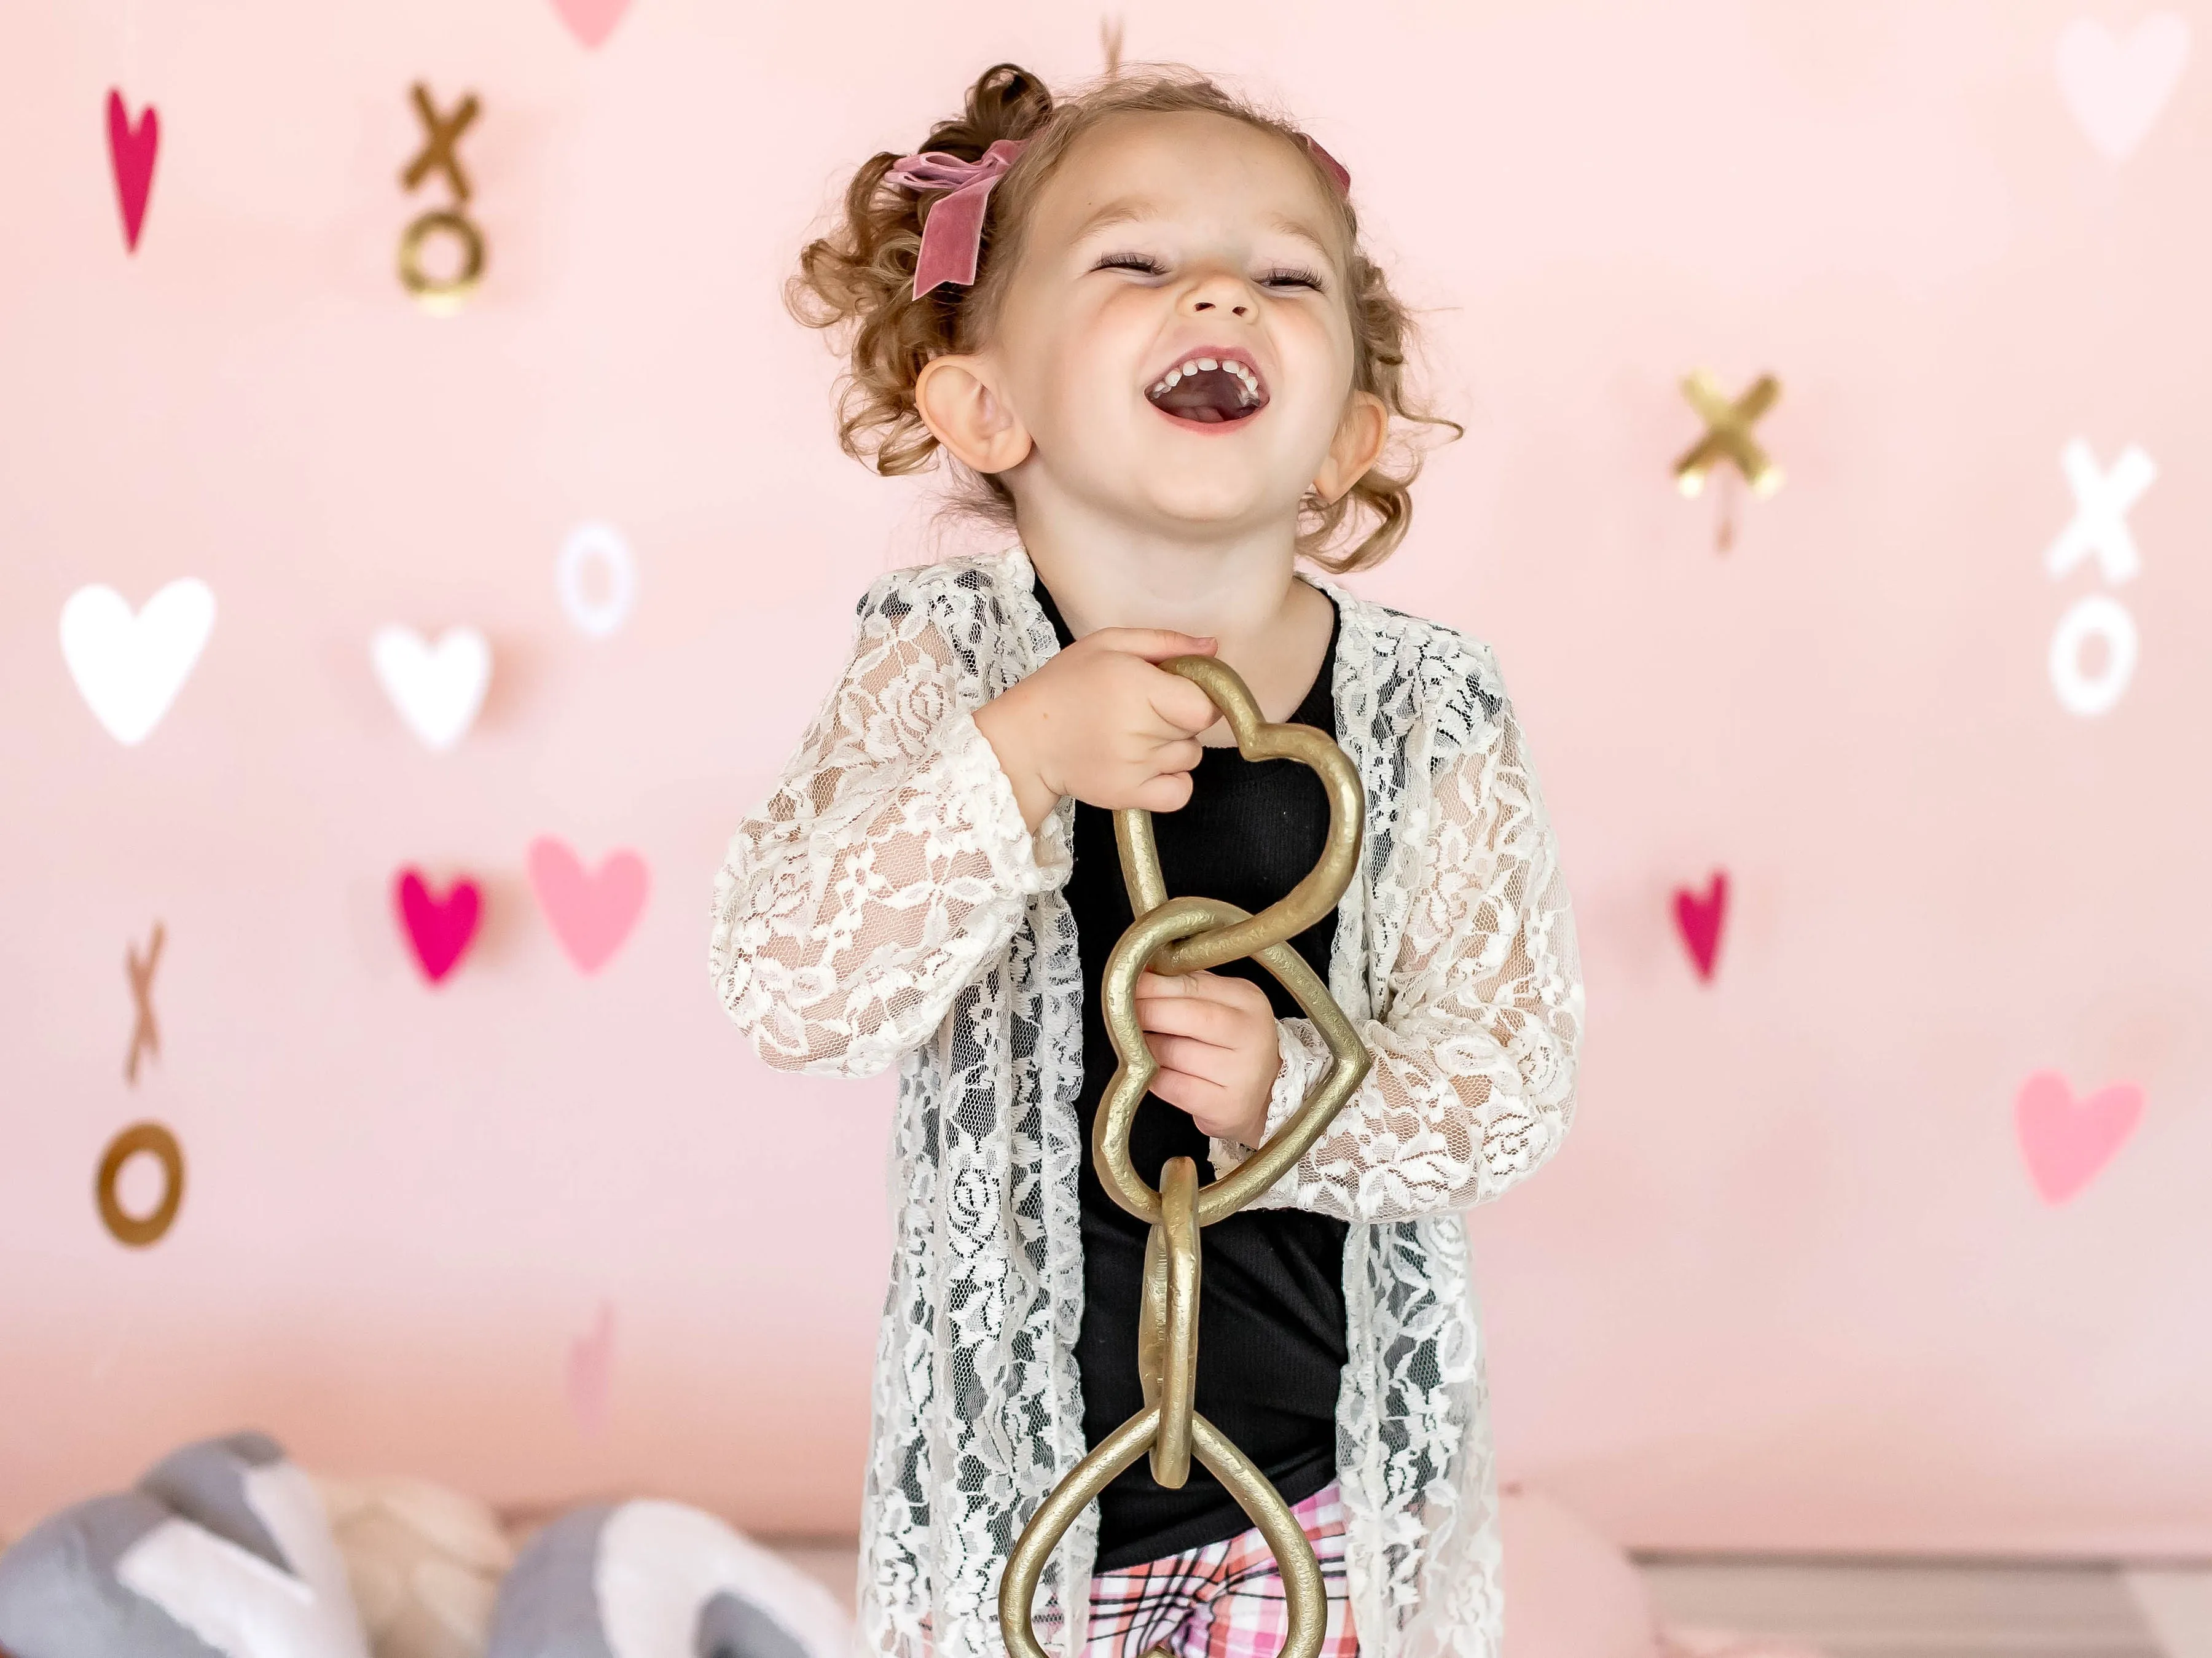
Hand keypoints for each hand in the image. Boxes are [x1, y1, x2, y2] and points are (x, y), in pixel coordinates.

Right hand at [974, 628, 1220, 831]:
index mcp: (1138, 688)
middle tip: (1144, 709)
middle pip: (1196, 730)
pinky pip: (1180, 792)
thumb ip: (1165, 642)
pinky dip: (1173, 781)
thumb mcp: (1108, 644)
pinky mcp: (1129, 797)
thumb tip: (1213, 647)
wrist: (1025, 740)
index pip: (1204, 707)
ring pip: (1189, 758)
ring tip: (1136, 735)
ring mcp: (1136, 769)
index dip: (1200, 696)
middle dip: (1180, 717)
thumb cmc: (1066, 685)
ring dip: (1173, 747)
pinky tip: (1148, 767)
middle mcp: (1139, 731)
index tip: (1179, 691)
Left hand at [1134, 969, 1279, 1147]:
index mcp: (1249, 1000)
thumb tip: (1142, 970)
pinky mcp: (1227, 1106)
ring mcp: (1243, 1073)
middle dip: (1147, 1013)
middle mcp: (1252, 1035)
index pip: (1192, 985)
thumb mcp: (1222, 1005)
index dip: (1153, 986)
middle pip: (1187, 1016)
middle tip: (1122, 1014)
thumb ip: (1186, 986)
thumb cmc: (1233, 1044)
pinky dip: (1154, 1077)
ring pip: (1174, 1053)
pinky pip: (1174, 1087)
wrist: (1265, 1095)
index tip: (1127, 986)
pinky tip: (1151, 1070)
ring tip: (1138, 1044)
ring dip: (1146, 1047)